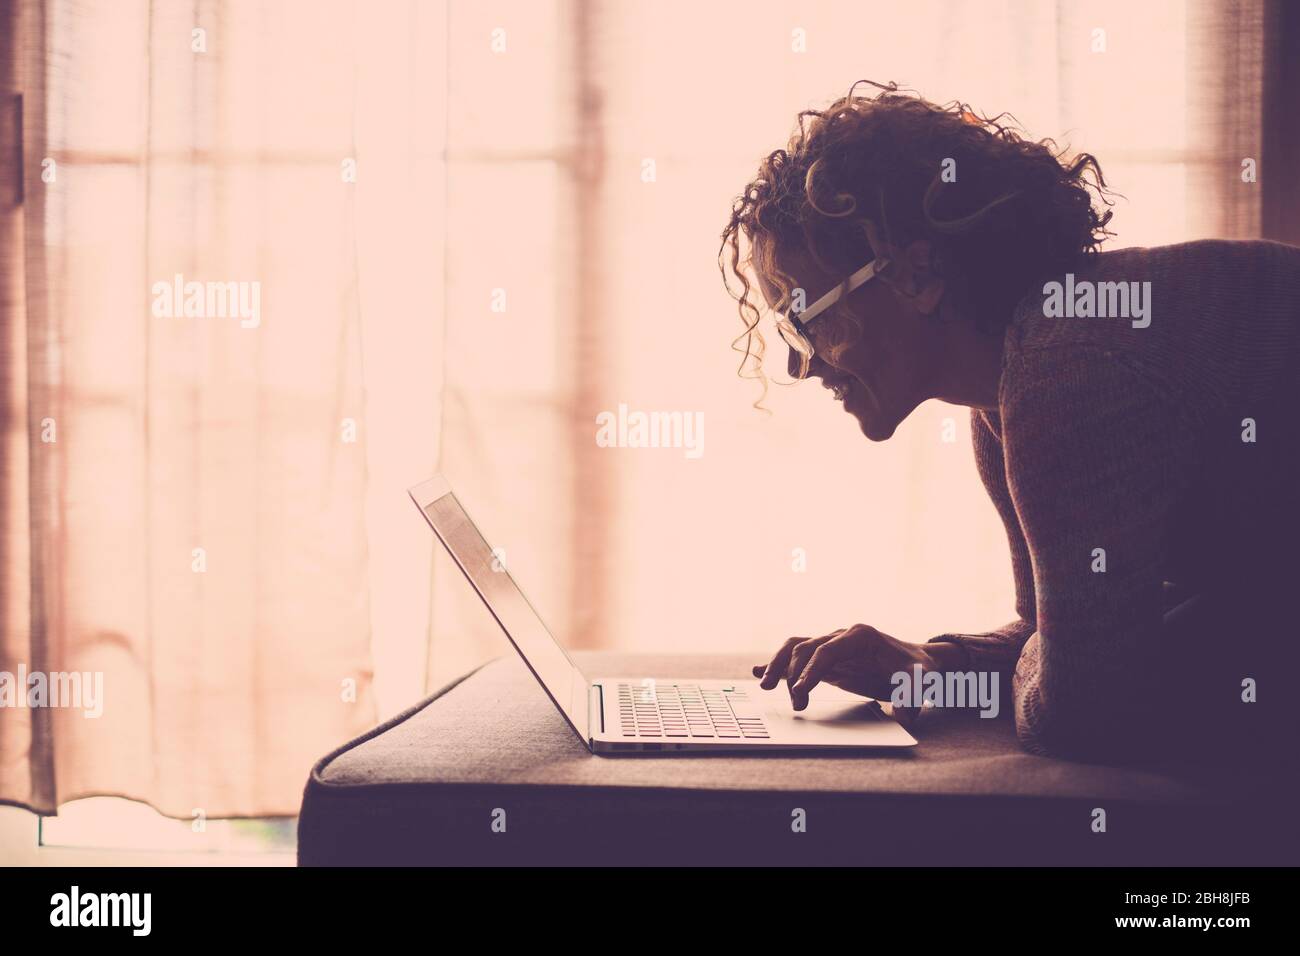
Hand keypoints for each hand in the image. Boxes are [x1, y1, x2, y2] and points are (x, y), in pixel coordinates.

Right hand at [752, 624, 963, 726]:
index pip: (827, 649)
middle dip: (793, 674)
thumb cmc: (919, 668)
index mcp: (860, 636)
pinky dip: (779, 663)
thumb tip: (905, 714)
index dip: (811, 670)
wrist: (919, 662)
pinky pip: (799, 656)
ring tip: (765, 686)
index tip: (801, 692)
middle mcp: (842, 636)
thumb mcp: (922, 680)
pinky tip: (759, 672)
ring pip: (796, 648)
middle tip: (794, 703)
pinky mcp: (828, 659)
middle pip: (806, 648)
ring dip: (779, 665)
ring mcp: (833, 645)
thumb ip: (913, 694)